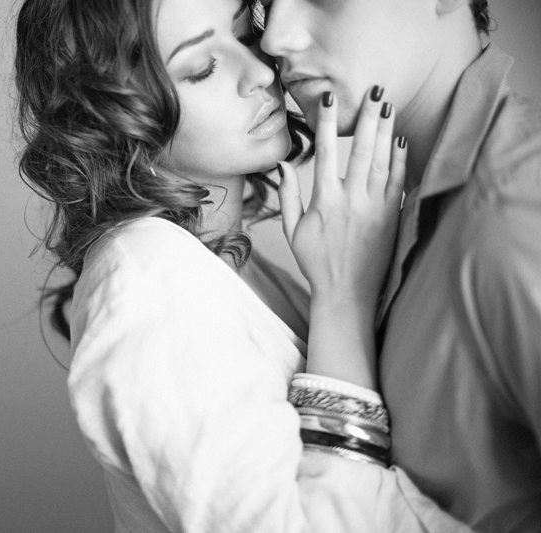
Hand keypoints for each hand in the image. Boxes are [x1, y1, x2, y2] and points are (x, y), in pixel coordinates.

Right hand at [276, 87, 406, 308]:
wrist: (346, 293)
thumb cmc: (316, 262)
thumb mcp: (292, 230)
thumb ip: (288, 195)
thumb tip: (283, 164)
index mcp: (324, 201)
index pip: (327, 152)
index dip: (328, 124)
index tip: (329, 100)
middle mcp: (351, 200)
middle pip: (361, 149)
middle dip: (367, 117)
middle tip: (374, 90)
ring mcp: (375, 207)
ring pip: (382, 160)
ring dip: (385, 131)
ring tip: (387, 106)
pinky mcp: (392, 217)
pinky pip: (397, 181)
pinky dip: (400, 159)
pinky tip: (401, 140)